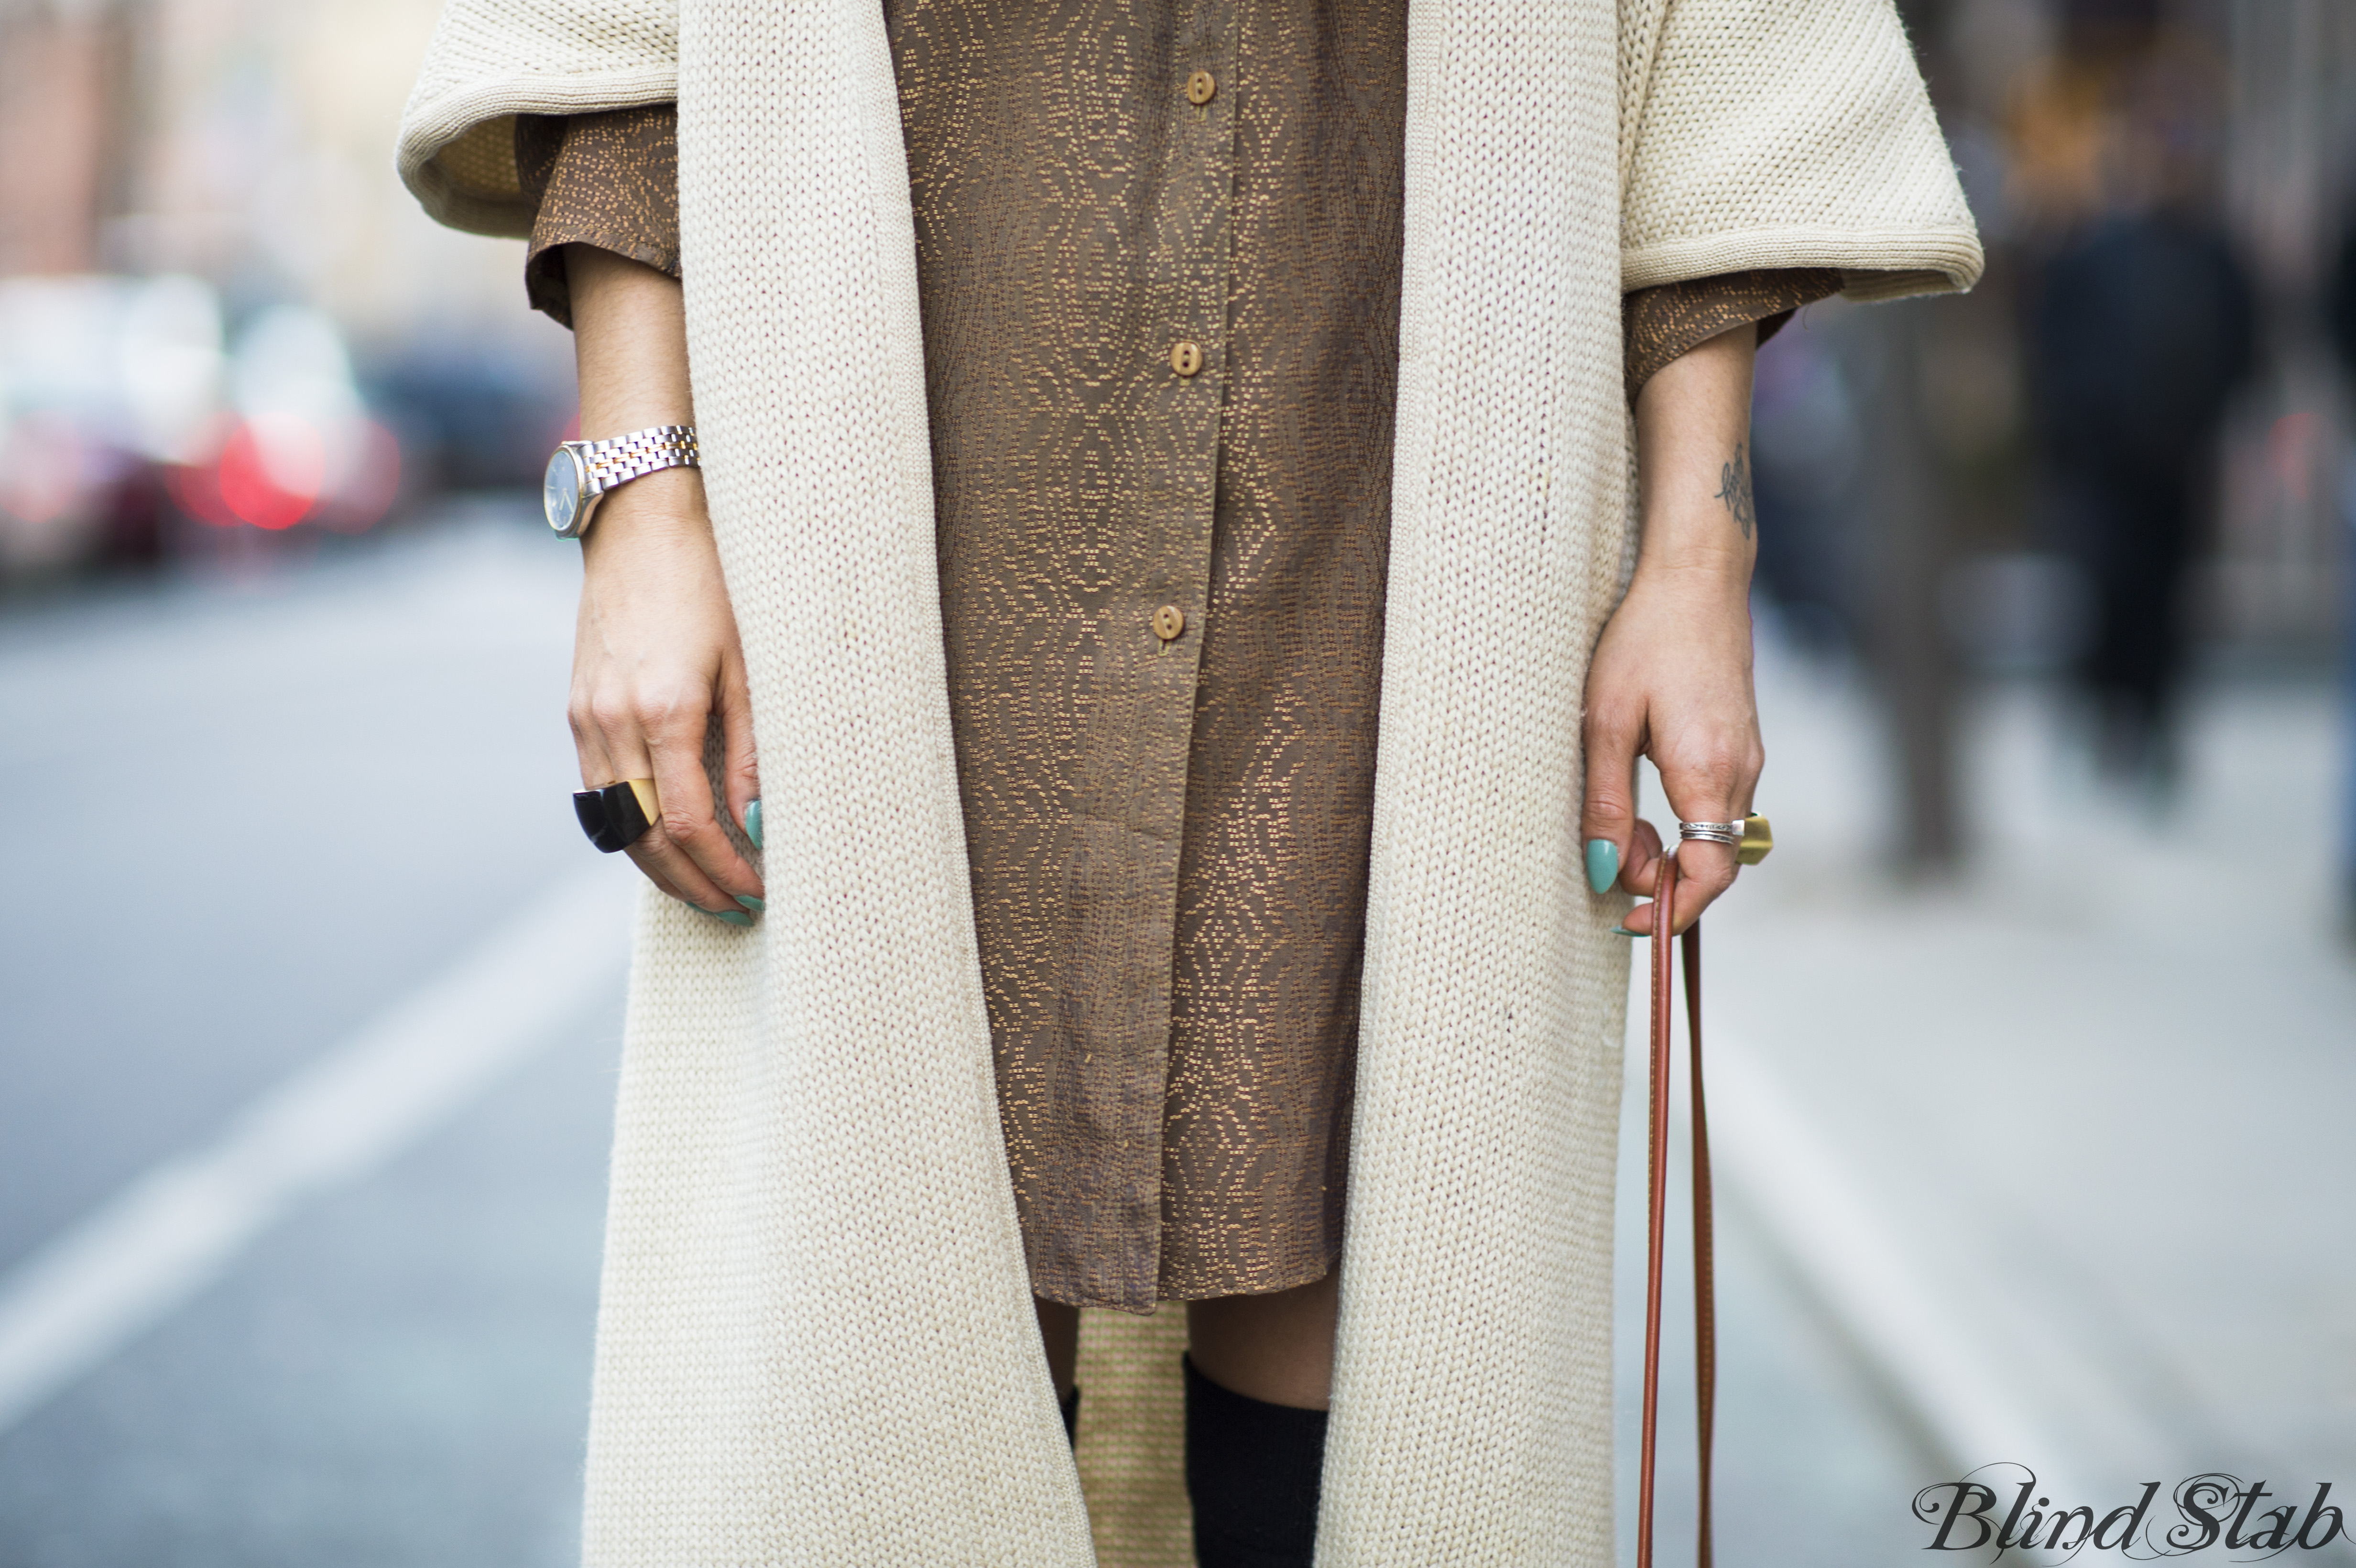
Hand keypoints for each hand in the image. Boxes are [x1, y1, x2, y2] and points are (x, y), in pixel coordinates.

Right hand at [570, 467, 763, 915]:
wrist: (642, 522)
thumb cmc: (711, 583)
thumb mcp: (748, 665)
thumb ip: (752, 751)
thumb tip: (757, 825)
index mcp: (665, 711)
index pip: (693, 824)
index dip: (726, 869)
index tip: (758, 891)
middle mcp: (614, 722)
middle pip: (649, 838)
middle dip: (693, 884)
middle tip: (736, 908)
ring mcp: (586, 718)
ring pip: (617, 824)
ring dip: (660, 867)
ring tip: (705, 889)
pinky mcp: (575, 710)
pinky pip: (598, 792)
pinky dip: (632, 828)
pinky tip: (666, 840)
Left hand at [1580, 323, 1764, 935]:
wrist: (1696, 577)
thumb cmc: (1644, 639)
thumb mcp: (1605, 723)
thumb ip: (1607, 803)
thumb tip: (1607, 873)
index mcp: (1708, 773)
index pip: (1710, 875)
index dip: (1673, 910)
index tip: (1631, 920)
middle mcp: (1741, 773)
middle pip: (1715, 864)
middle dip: (1664, 881)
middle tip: (1612, 859)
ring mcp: (1749, 759)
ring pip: (1717, 838)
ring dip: (1673, 851)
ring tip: (1624, 826)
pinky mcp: (1743, 745)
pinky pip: (1719, 809)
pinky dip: (1686, 824)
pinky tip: (1647, 798)